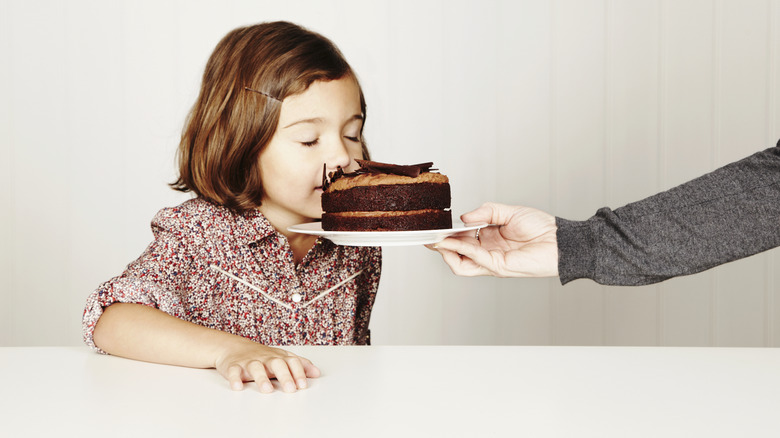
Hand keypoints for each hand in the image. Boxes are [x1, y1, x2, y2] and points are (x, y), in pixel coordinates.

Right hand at [215, 339, 320, 392]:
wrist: (234, 347)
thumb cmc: (263, 356)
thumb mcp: (282, 358)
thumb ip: (300, 365)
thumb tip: (317, 373)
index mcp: (278, 357)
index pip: (292, 362)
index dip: (298, 373)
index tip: (303, 385)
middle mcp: (265, 358)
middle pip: (277, 364)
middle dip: (285, 376)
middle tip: (291, 390)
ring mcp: (249, 362)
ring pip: (256, 367)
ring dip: (261, 378)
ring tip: (267, 390)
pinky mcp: (233, 366)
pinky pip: (234, 371)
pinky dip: (235, 379)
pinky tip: (238, 387)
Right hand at [429, 202, 558, 276]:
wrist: (561, 240)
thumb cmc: (541, 228)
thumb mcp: (509, 212)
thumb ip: (486, 212)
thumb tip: (464, 218)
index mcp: (488, 240)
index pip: (461, 241)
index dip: (446, 236)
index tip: (433, 229)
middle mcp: (488, 253)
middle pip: (456, 257)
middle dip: (441, 247)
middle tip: (431, 237)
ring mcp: (492, 262)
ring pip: (461, 265)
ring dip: (448, 252)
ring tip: (439, 240)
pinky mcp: (499, 268)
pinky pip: (475, 259)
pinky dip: (463, 249)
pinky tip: (457, 240)